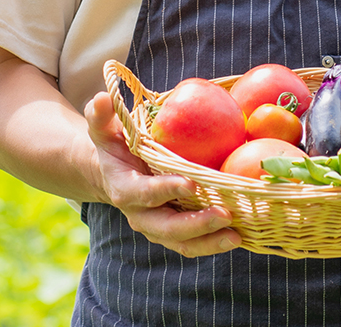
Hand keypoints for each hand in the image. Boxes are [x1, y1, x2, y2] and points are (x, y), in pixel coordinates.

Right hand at [84, 91, 241, 256]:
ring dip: (210, 242)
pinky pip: (193, 245)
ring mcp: (158, 228)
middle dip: (196, 225)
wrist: (112, 176)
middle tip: (225, 215)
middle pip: (167, 228)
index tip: (191, 184)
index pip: (144, 193)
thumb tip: (101, 97)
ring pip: (183, 243)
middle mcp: (140, 215)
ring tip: (237, 236)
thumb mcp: (103, 131)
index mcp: (124, 190)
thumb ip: (100, 116)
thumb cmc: (115, 147)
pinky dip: (215, 243)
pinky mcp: (174, 235)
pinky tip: (240, 236)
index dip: (166, 190)